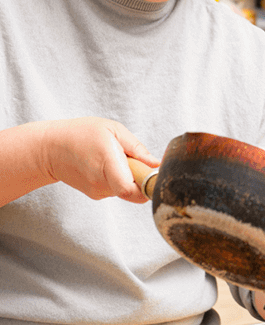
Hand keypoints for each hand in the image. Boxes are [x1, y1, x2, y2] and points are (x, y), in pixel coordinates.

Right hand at [37, 117, 158, 202]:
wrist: (50, 148)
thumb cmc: (81, 134)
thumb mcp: (112, 130)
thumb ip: (136, 148)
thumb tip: (155, 164)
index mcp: (107, 163)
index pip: (130, 190)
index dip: (147, 187)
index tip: (153, 175)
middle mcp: (101, 183)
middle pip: (134, 191)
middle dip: (142, 178)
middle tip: (135, 160)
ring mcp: (97, 191)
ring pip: (127, 190)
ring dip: (130, 177)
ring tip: (117, 160)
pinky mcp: (96, 194)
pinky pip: (117, 189)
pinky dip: (120, 179)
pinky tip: (108, 166)